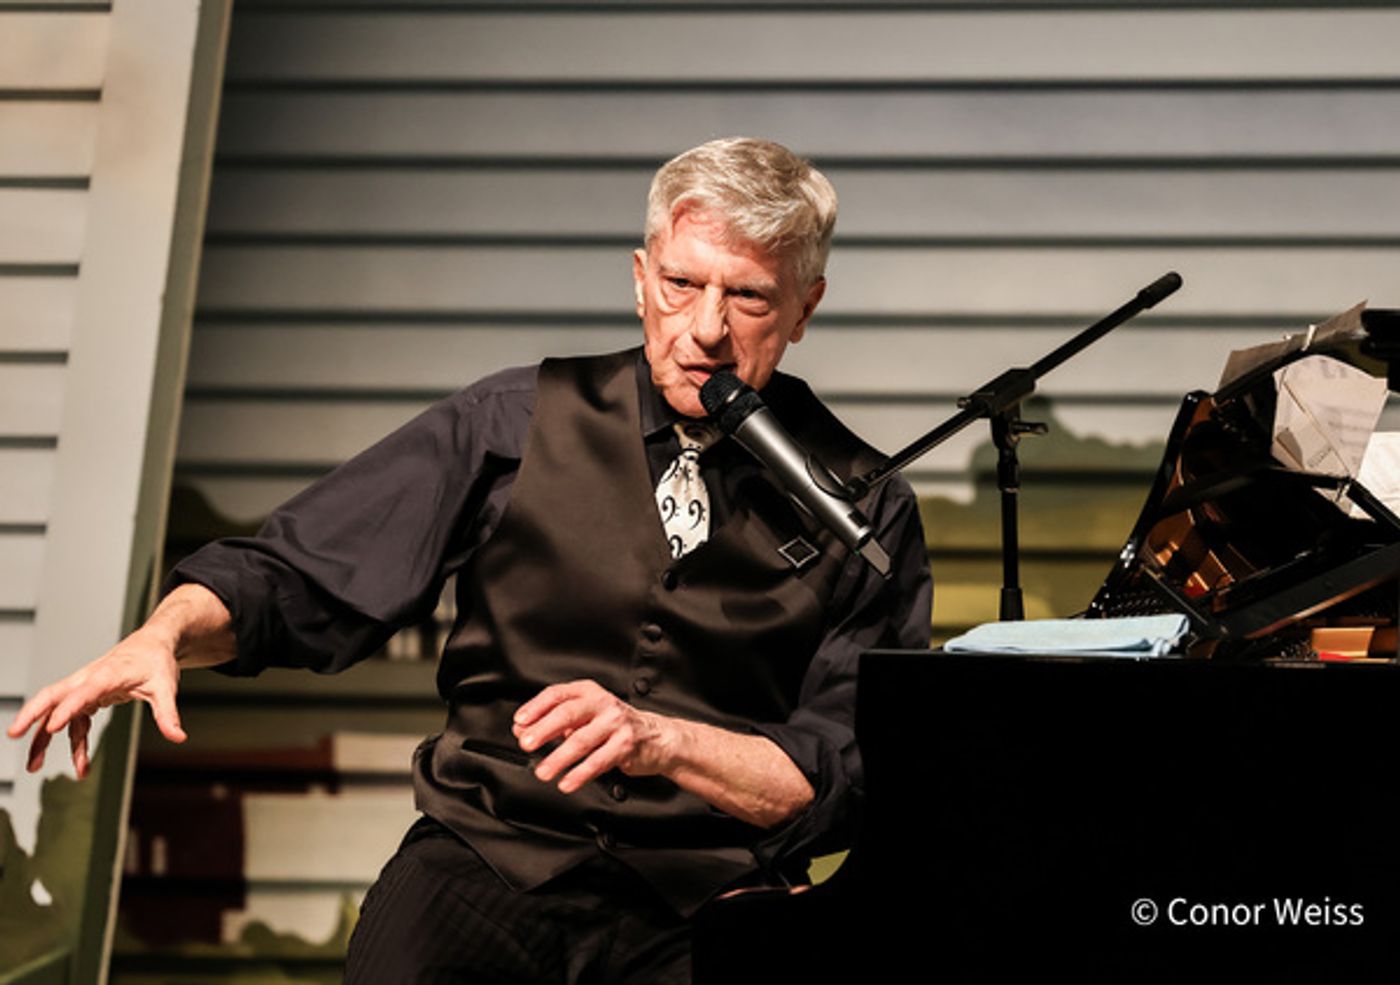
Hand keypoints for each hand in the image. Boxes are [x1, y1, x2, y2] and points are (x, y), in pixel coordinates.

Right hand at [6, 628, 185, 778]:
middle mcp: (88, 679)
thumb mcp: (166, 687)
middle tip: (14, 735)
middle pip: (52, 695)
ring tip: (33, 766)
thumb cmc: (156, 662)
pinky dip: (73, 743)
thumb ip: (168, 714)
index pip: (82, 692)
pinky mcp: (87, 697)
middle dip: (31, 714)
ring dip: (42, 737)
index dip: (66, 709)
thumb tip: (179, 737)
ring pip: (54, 710)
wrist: (152, 645)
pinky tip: (80, 764)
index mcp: (107, 674)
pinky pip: (74, 721)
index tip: (52, 728)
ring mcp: (84, 688)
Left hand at [512, 680, 673, 793]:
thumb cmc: (616, 726)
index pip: (557, 695)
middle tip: (527, 744)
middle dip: (544, 730)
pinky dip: (581, 773)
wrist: (657, 737)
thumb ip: (554, 722)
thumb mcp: (585, 718)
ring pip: (582, 740)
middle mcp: (603, 704)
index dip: (536, 708)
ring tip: (544, 771)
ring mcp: (616, 723)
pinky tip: (568, 782)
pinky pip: (599, 760)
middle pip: (568, 713)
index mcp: (589, 692)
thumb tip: (523, 729)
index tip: (520, 722)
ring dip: (559, 757)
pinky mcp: (627, 744)